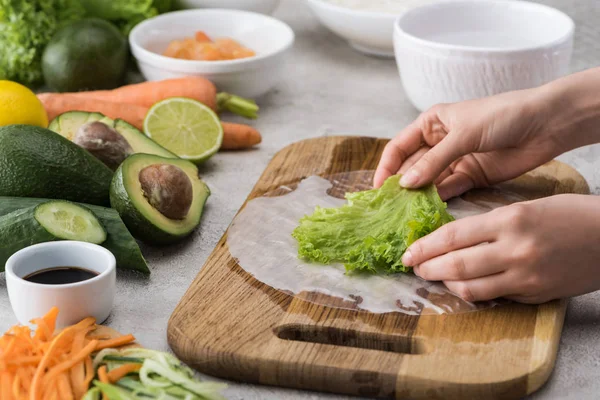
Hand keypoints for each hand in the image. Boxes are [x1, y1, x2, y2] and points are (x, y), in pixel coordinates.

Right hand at [374, 89, 562, 199]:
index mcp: (432, 123)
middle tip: (390, 207)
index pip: (399, 147)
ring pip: (430, 181)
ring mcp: (455, 160)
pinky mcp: (472, 176)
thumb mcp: (463, 134)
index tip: (378, 189)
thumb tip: (405, 184)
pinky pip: (450, 189)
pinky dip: (440, 199)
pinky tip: (429, 209)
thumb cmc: (503, 115)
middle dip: (402, 185)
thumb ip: (434, 161)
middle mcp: (439, 142)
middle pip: (413, 167)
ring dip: (420, 195)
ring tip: (406, 213)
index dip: (386, 167)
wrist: (546, 123)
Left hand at [402, 195, 599, 302]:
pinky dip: (473, 293)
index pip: (453, 236)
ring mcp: (525, 277)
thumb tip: (453, 239)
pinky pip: (494, 298)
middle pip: (456, 266)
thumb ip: (489, 224)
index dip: (424, 246)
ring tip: (436, 277)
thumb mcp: (525, 207)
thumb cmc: (568, 214)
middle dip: (427, 268)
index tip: (409, 251)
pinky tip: (465, 286)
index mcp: (510, 220)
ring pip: (470, 289)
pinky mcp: (535, 296)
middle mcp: (515, 250)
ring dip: (446, 284)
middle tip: (414, 267)